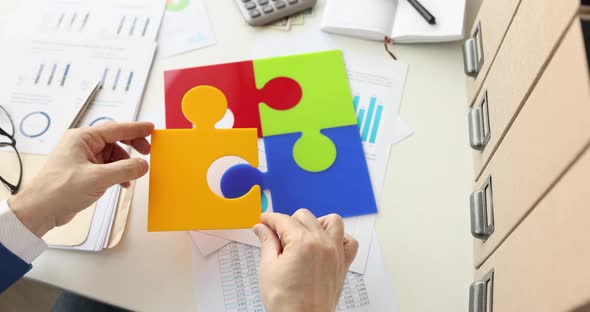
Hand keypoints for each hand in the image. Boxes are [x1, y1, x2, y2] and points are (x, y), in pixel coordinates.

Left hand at [8, 122, 153, 237]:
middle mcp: (83, 145)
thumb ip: (125, 169)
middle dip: (132, 145)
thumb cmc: (59, 190)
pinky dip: (119, 174)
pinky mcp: (85, 173)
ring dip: (126, 164)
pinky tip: (124, 183)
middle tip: (148, 150)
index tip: (151, 129)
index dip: (135, 129)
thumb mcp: (98, 178)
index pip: (115, 129)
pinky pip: (108, 168)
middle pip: (115, 140)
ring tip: (135, 173)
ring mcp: (84, 159)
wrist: (40, 211)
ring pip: (113, 156)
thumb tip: (143, 165)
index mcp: (82, 138)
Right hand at [253, 209, 358, 311]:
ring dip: (316, 222)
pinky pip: (349, 242)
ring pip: (332, 221)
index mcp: (303, 243)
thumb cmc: (287, 303)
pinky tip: (326, 243)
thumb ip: (267, 242)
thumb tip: (262, 228)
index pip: (284, 220)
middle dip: (288, 221)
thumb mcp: (268, 268)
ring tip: (303, 234)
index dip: (270, 219)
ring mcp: (336, 253)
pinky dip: (339, 237)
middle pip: (304, 216)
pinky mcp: (343, 264)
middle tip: (277, 233)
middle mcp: (323, 244)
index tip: (264, 221)